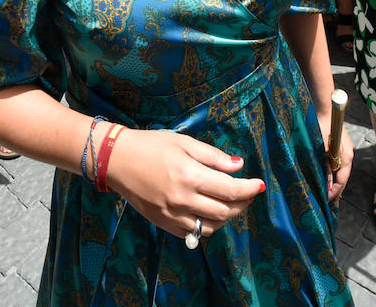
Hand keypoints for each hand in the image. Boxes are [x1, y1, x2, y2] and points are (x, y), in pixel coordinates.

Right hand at [107, 128, 263, 241]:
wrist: (116, 160)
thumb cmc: (151, 145)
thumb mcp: (184, 143)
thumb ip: (213, 156)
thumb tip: (238, 165)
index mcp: (190, 176)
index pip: (230, 190)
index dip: (249, 189)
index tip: (260, 185)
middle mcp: (182, 199)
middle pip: (224, 212)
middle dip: (242, 204)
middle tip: (248, 194)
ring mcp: (171, 215)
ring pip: (210, 227)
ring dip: (226, 217)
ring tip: (230, 203)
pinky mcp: (162, 223)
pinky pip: (192, 233)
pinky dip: (205, 225)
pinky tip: (208, 212)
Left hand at [319, 117, 353, 201]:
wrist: (325, 109)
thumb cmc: (321, 127)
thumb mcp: (321, 149)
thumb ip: (325, 166)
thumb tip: (327, 183)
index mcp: (346, 157)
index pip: (342, 180)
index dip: (334, 191)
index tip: (325, 199)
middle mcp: (348, 155)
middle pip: (342, 177)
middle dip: (334, 188)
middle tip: (323, 198)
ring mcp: (345, 150)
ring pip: (339, 170)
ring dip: (332, 179)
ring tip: (323, 189)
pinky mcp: (340, 146)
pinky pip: (337, 162)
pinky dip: (331, 170)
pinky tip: (324, 174)